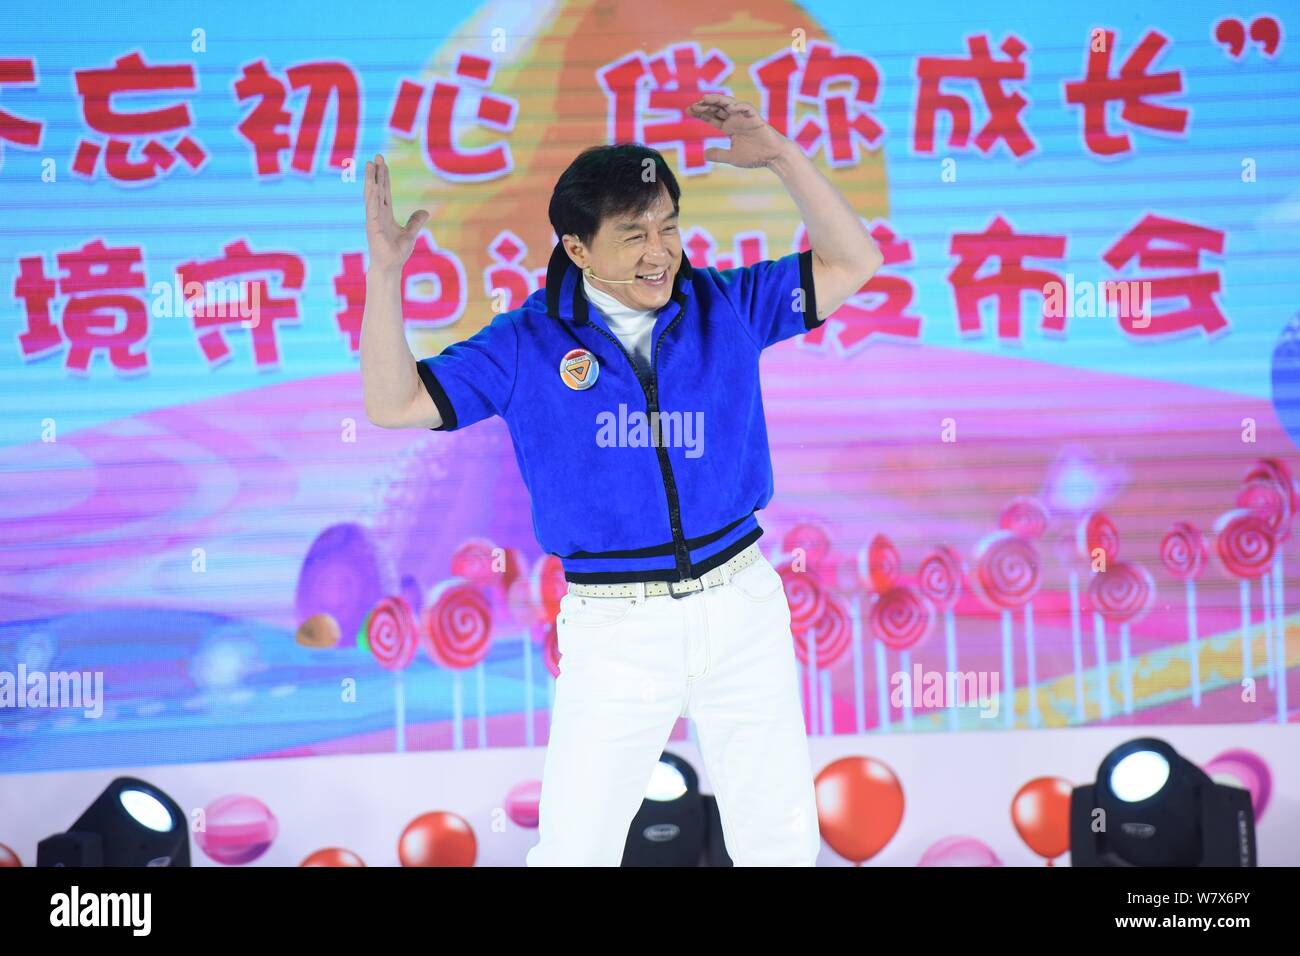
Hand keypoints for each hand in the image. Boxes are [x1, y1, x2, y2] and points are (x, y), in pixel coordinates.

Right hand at [364, 154, 429, 273]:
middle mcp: (377, 214)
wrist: (390, 267)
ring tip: (370, 164)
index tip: (382, 163)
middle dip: (377, 173)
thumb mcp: (410, 233)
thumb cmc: (397, 253)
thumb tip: (424, 212)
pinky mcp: (372, 226)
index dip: (384, 177)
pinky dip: (372, 196)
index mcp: (385, 214)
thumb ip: (415, 222)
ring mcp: (373, 219)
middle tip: (376, 156)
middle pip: (377, 189)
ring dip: (371, 180)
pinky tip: (372, 185)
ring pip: (372, 195)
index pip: (384, 191)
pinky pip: (372, 208)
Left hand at [689, 94, 790, 168]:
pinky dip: (739, 106)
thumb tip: (704, 154)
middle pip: (717, 107)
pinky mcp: (755, 117)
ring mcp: (745, 117)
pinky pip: (746, 108)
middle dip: (705, 105)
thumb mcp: (732, 157)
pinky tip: (729, 107)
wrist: (774, 157)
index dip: (700, 113)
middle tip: (693, 105)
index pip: (712, 117)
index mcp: (729, 127)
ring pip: (729, 103)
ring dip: (717, 100)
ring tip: (705, 98)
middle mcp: (735, 119)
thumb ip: (718, 154)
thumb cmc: (755, 156)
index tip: (688, 110)